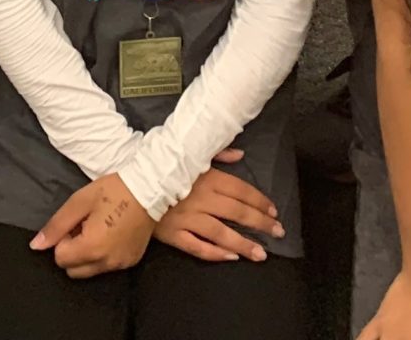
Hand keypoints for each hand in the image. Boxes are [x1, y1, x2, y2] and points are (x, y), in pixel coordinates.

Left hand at [32, 172, 154, 278]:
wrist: (149, 189)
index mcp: (91, 247)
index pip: (60, 259)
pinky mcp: (131, 262)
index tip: (74, 223)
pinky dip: (102, 256)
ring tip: (97, 229)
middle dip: (72, 252)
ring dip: (86, 255)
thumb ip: (56, 226)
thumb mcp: (79, 202)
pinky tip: (110, 235)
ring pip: (90, 271)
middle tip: (83, 227)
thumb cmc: (112, 191)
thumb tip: (36, 246)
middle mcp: (106, 262)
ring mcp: (120, 264)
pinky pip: (107, 267)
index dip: (62, 240)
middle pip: (73, 270)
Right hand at [153, 147, 281, 262]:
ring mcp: (188, 219)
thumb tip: (241, 155)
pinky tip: (231, 257)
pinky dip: (215, 254)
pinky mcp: (174, 234)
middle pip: (237, 213)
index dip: (259, 201)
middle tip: (278, 232)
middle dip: (260, 223)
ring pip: (221, 234)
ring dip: (243, 244)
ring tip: (261, 254)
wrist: (133, 181)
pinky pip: (198, 247)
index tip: (273, 211)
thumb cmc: (164, 165)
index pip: (241, 190)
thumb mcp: (191, 153)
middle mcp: (202, 199)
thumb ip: (218, 153)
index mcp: (207, 178)